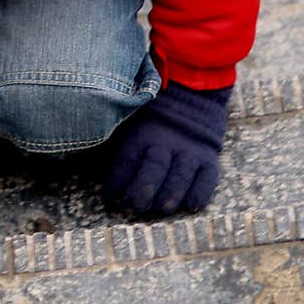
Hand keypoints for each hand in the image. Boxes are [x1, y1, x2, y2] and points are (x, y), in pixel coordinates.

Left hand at [102, 81, 231, 216]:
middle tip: (136, 206)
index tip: (110, 195)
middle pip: (153, 169)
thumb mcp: (133, 121)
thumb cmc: (153, 116)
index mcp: (141, 133)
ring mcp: (188, 150)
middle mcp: (165, 141)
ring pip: (179, 176)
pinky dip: (199, 193)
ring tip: (161, 208)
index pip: (126, 160)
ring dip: (169, 195)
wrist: (191, 94)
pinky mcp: (208, 157)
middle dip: (142, 191)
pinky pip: (206, 178)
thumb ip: (119, 142)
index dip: (117, 180)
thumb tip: (95, 167)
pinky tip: (190, 205)